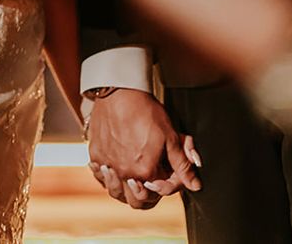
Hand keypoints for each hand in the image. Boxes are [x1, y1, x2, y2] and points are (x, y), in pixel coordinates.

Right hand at [87, 89, 200, 205]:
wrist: (120, 90)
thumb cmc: (146, 111)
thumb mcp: (170, 136)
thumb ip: (182, 164)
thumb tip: (196, 185)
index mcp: (145, 171)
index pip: (159, 193)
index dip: (167, 184)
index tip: (166, 169)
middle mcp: (124, 173)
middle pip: (136, 201)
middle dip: (147, 195)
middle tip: (150, 178)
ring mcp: (107, 165)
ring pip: (116, 192)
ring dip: (126, 189)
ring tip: (132, 176)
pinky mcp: (95, 154)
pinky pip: (99, 177)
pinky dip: (106, 177)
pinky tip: (113, 167)